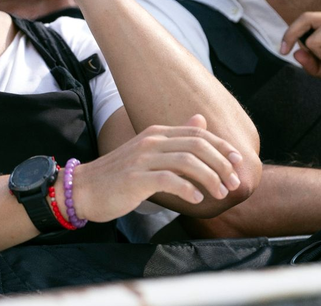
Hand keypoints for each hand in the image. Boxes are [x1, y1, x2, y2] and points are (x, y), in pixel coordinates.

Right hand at [69, 115, 243, 222]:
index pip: (198, 133)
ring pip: (187, 161)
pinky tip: (197, 199)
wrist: (82, 189)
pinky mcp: (135, 178)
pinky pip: (168, 180)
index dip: (222, 147)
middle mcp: (150, 141)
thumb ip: (175, 139)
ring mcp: (142, 159)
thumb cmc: (118, 175)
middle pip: (197, 145)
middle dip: (222, 163)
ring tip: (220, 193)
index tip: (238, 163)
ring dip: (210, 178)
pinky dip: (187, 189)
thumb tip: (200, 121)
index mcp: (155, 132)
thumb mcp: (148, 152)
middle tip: (233, 183)